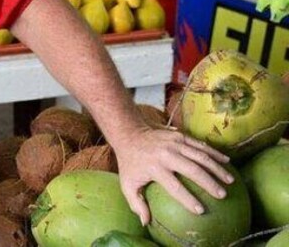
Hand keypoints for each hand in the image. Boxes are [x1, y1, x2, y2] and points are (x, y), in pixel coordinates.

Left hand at [113, 126, 234, 224]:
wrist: (129, 133)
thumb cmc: (130, 163)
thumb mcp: (127, 183)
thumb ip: (136, 203)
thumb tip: (146, 222)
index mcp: (154, 167)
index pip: (174, 186)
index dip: (188, 199)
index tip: (201, 210)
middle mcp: (165, 154)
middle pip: (192, 169)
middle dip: (208, 183)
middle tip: (222, 195)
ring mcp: (174, 143)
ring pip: (200, 156)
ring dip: (216, 168)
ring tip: (230, 180)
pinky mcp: (179, 136)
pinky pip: (200, 145)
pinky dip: (214, 153)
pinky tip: (226, 162)